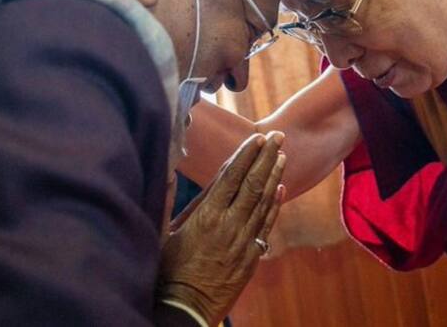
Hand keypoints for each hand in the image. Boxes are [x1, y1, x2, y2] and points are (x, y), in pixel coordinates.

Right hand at [157, 131, 285, 325]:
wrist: (184, 311)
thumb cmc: (167, 272)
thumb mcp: (164, 232)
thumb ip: (171, 199)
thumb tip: (168, 168)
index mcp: (207, 216)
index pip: (232, 177)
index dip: (246, 155)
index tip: (257, 138)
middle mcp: (230, 225)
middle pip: (253, 184)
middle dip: (266, 158)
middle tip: (279, 136)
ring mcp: (244, 241)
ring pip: (264, 202)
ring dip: (274, 177)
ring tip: (282, 156)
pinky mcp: (251, 257)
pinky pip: (267, 226)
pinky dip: (275, 206)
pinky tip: (281, 189)